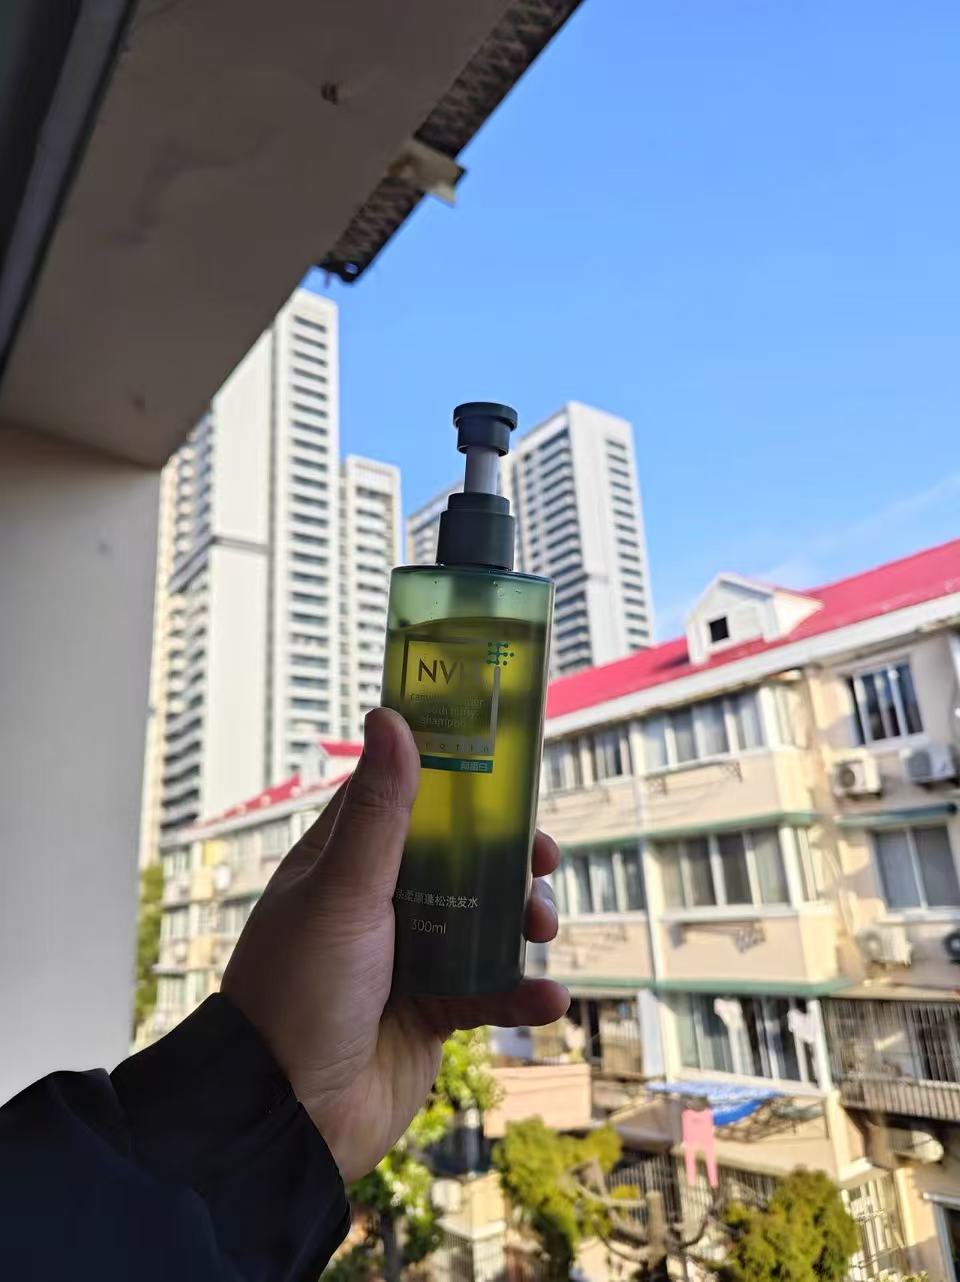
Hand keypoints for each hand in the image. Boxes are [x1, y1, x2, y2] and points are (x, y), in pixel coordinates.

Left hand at [222, 708, 568, 1182]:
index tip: (508, 770)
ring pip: (485, 921)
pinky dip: (522, 993)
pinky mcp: (434, 1012)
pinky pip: (491, 991)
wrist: (288, 1119)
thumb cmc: (299, 991)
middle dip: (509, 857)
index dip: (458, 782)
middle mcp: (379, 903)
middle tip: (542, 860)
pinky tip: (546, 998)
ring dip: (522, 921)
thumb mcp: (342, 892)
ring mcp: (409, 957)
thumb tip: (390, 717)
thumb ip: (379, 811)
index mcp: (346, 862)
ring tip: (539, 929)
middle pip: (461, 858)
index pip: (407, 800)